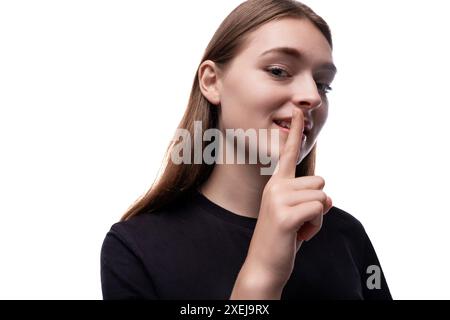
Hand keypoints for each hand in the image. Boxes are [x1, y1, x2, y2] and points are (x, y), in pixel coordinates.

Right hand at [245, 108, 332, 288]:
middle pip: (320, 181)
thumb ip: (305, 196)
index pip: (287, 155)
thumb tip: (326, 194)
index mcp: (276, 184)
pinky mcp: (285, 216)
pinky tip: (299, 235)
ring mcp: (278, 200)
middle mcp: (275, 187)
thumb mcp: (293, 212)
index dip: (295, 132)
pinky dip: (316, 226)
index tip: (299, 112)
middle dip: (317, 203)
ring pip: (322, 196)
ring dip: (317, 217)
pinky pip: (319, 210)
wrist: (263, 265)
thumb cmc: (282, 238)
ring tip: (299, 228)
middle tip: (299, 220)